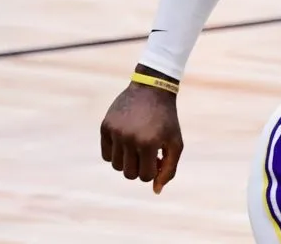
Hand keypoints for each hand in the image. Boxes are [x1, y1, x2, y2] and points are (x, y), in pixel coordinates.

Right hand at [100, 77, 182, 193]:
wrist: (152, 89)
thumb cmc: (166, 120)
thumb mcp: (175, 143)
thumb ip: (169, 169)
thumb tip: (156, 190)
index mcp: (149, 143)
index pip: (145, 176)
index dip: (152, 171)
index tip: (158, 159)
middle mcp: (129, 138)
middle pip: (128, 174)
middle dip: (139, 168)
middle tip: (147, 155)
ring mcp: (115, 132)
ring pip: (115, 166)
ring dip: (127, 162)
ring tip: (137, 148)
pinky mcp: (105, 127)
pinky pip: (105, 155)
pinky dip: (115, 153)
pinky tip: (126, 141)